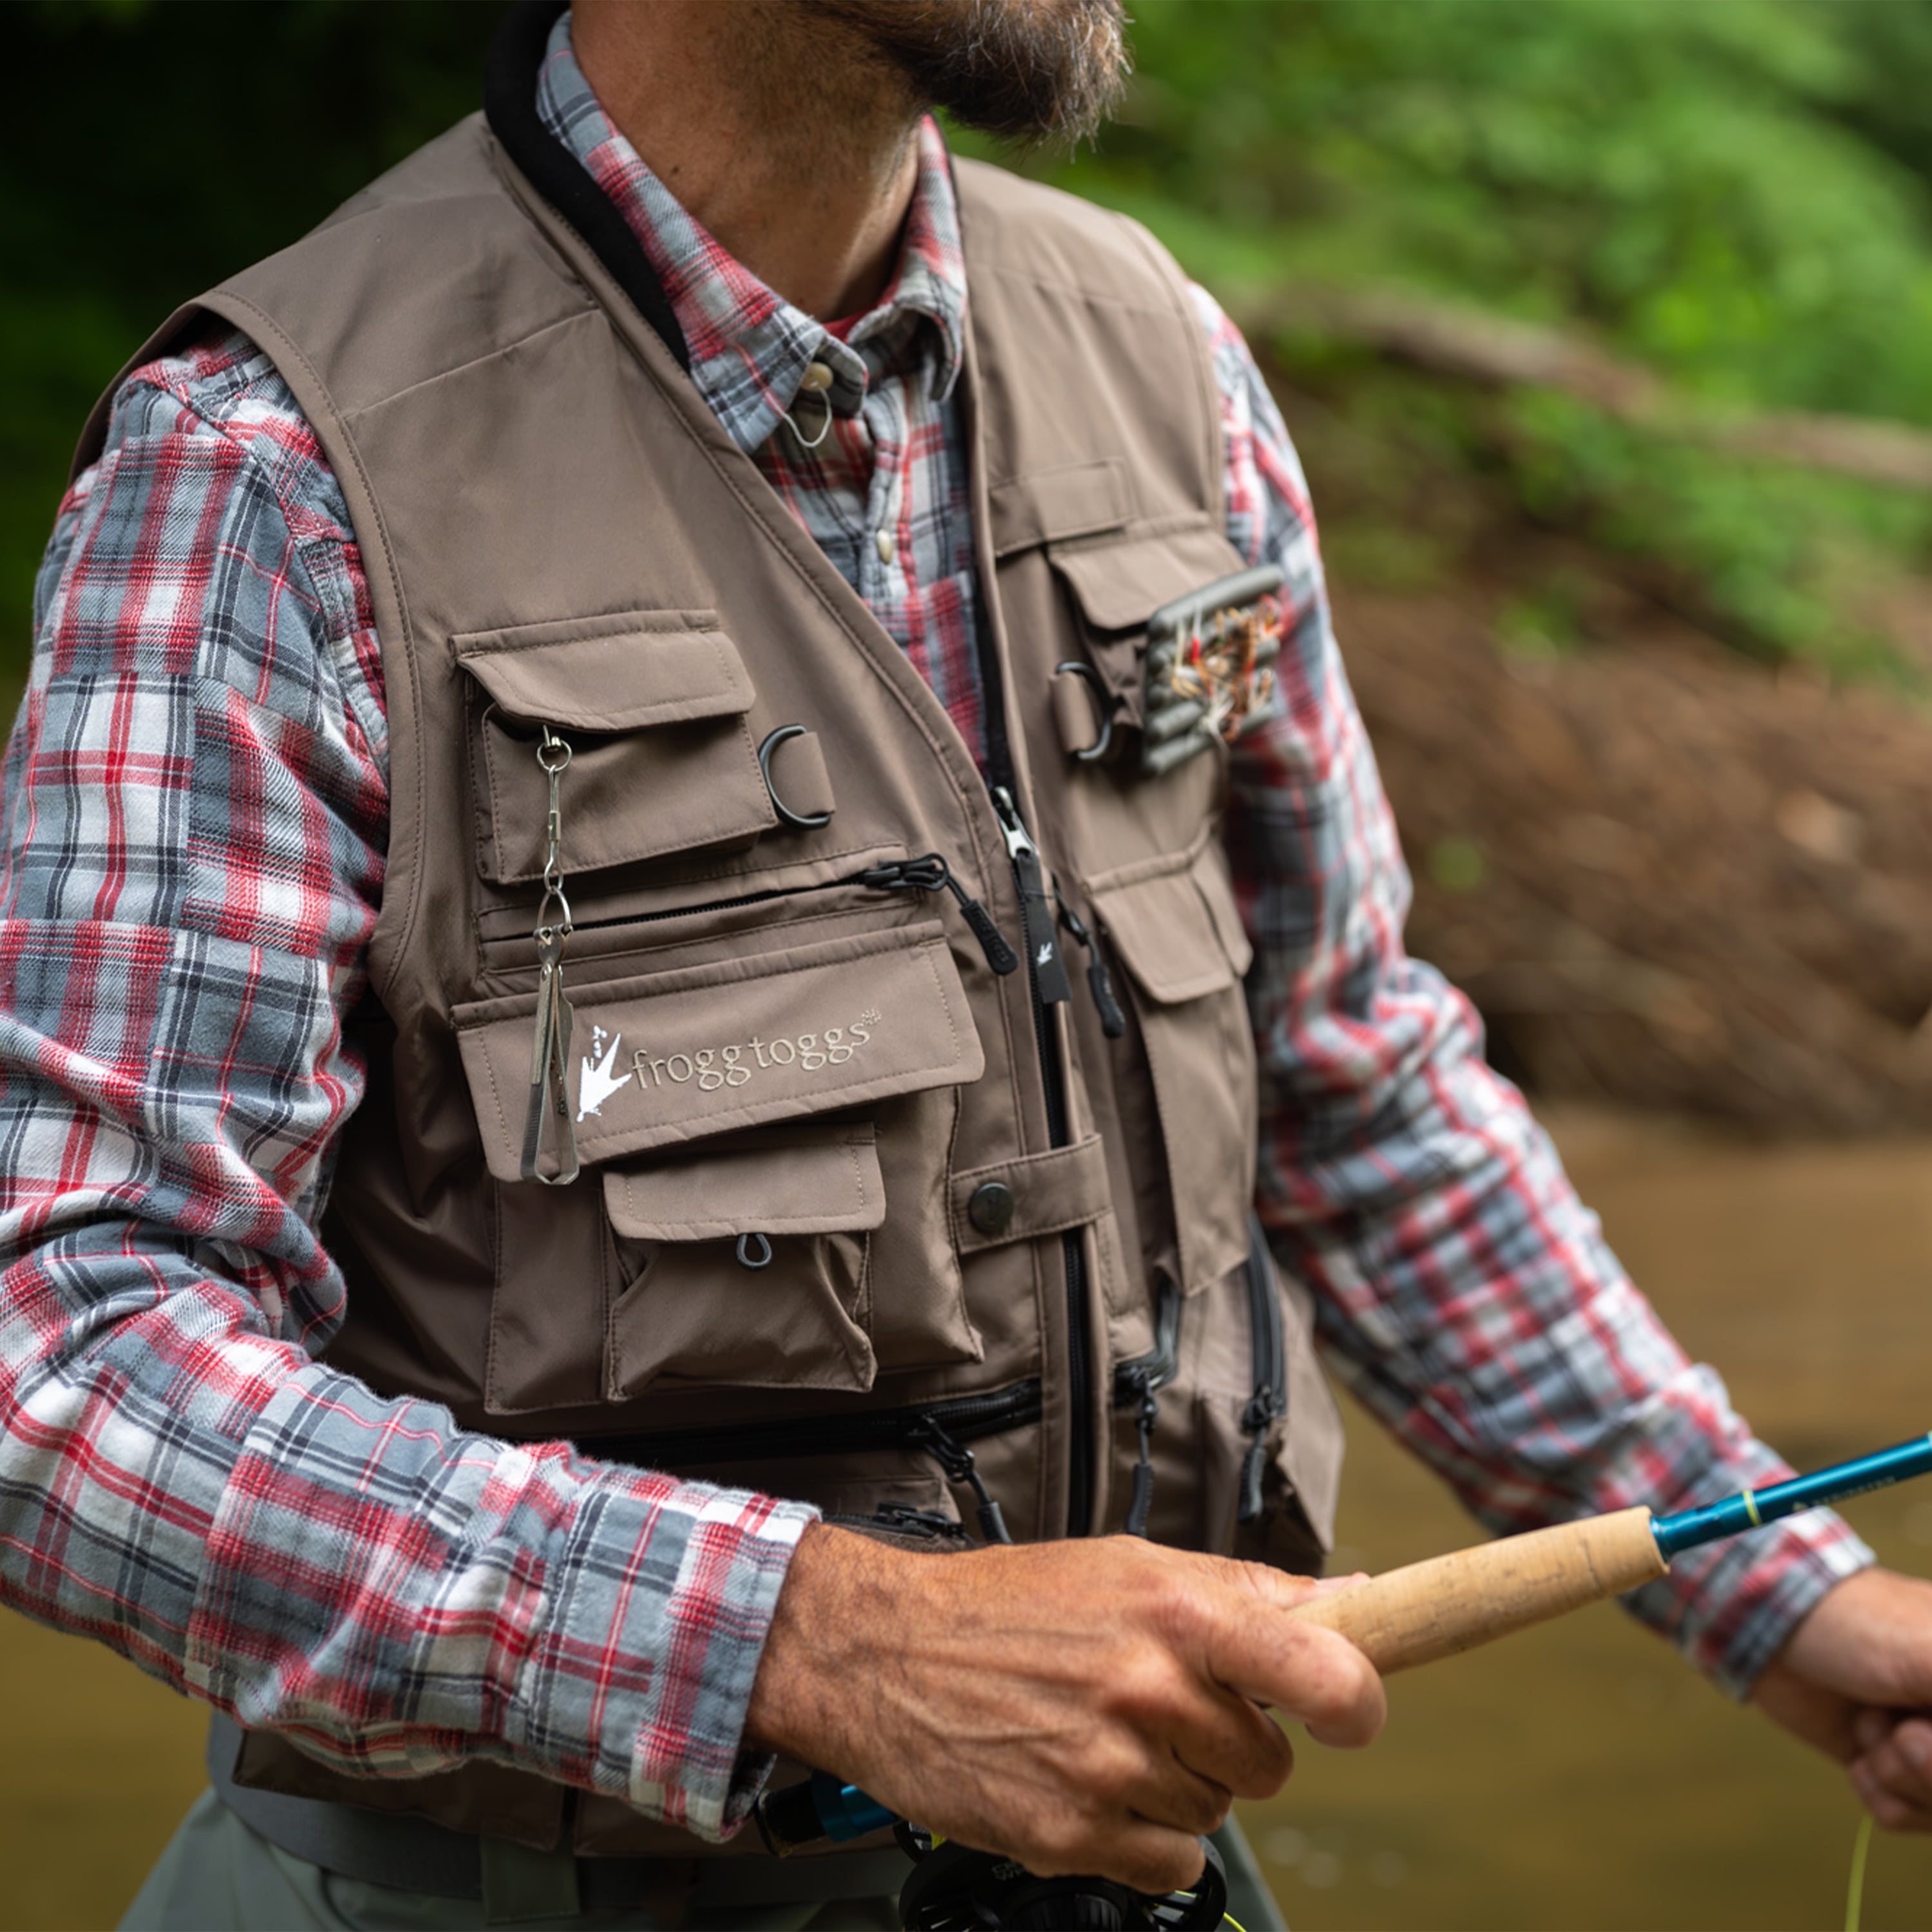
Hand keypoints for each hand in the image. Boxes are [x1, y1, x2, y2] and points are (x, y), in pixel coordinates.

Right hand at [744, 1525, 1383, 1894]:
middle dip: (1228, 1740)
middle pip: (1268, 1761)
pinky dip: (1140, 1836)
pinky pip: (1168, 1862)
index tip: (1354, 1711)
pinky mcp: (1071, 1837)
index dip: (1359, 1700)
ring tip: (1102, 1732)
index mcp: (1175, 1611)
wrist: (884, 1654)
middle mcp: (1150, 1689)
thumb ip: (1244, 1592)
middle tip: (1158, 1704)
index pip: (1322, 1669)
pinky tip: (1086, 1783)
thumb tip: (1357, 1599)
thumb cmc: (1009, 1606)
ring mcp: (1110, 1771)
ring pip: (1215, 1810)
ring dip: (1175, 1784)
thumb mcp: (1128, 1568)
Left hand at [1753, 1567, 1931, 1829]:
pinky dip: (1879, 1792)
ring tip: (1873, 1723)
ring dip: (1900, 1777)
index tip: (1921, 1724)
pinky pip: (1911, 1820)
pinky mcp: (1901, 1773)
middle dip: (1929, 1768)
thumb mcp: (1930, 1652)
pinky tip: (1859, 1748)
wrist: (1770, 1627)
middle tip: (1900, 1728)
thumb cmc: (1855, 1623)